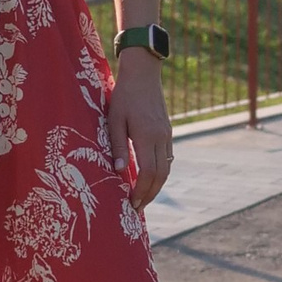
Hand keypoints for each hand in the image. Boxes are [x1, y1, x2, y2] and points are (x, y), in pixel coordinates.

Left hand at [107, 52, 173, 207]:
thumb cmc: (123, 96)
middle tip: (137, 208)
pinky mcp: (168, 132)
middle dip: (150, 194)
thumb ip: (118, 146)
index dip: (141, 191)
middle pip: (161, 175)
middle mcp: (161, 138)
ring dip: (156, 186)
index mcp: (147, 136)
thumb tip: (120, 171)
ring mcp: (167, 135)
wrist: (143, 74)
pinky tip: (149, 179)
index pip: (149, 172)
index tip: (131, 203)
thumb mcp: (114, 120)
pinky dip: (160, 173)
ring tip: (143, 197)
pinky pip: (167, 158)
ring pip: (167, 168)